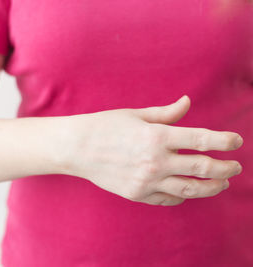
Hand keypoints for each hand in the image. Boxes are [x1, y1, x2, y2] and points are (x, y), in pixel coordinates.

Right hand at [67, 95, 243, 205]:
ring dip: (212, 187)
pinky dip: (182, 197)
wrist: (76, 148)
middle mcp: (156, 160)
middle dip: (226, 167)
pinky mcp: (137, 194)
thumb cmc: (104, 125)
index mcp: (157, 136)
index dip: (225, 140)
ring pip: (190, 189)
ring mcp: (146, 181)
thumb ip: (166, 113)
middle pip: (203, 167)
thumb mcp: (135, 114)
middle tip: (236, 167)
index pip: (203, 140)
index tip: (236, 141)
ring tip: (221, 184)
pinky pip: (168, 199)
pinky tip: (188, 192)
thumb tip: (187, 103)